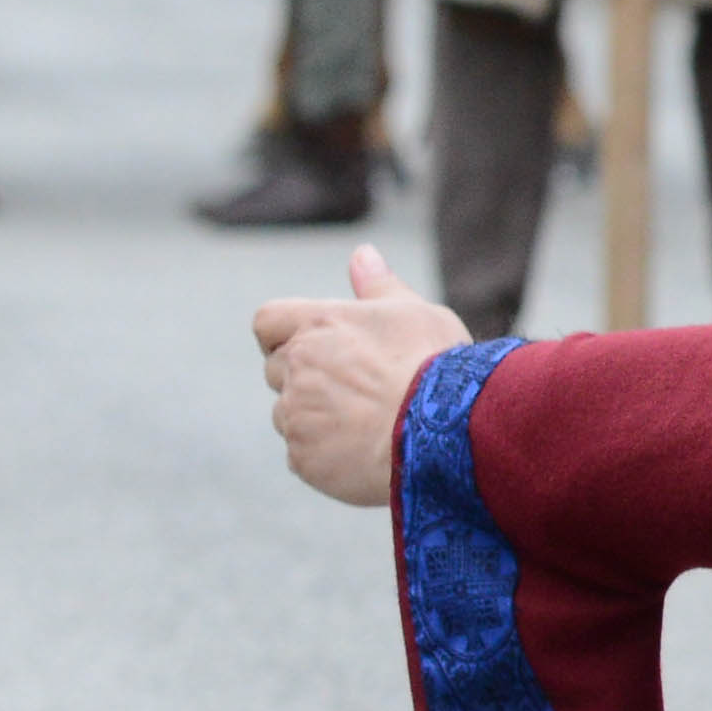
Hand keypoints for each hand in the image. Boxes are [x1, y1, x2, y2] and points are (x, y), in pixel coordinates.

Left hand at [256, 246, 455, 505]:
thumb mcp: (415, 313)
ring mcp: (296, 413)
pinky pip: (302, 456)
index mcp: (320, 323)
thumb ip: (379, 286)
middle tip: (353, 392)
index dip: (281, 335)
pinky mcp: (302, 457)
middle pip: (277, 370)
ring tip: (364, 426)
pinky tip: (362, 453)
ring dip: (313, 418)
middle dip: (303, 379)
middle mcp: (298, 364)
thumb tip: (362, 254)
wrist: (444, 432)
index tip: (307, 347)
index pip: (267, 322)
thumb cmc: (436, 366)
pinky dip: (324, 456)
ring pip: (288, 415)